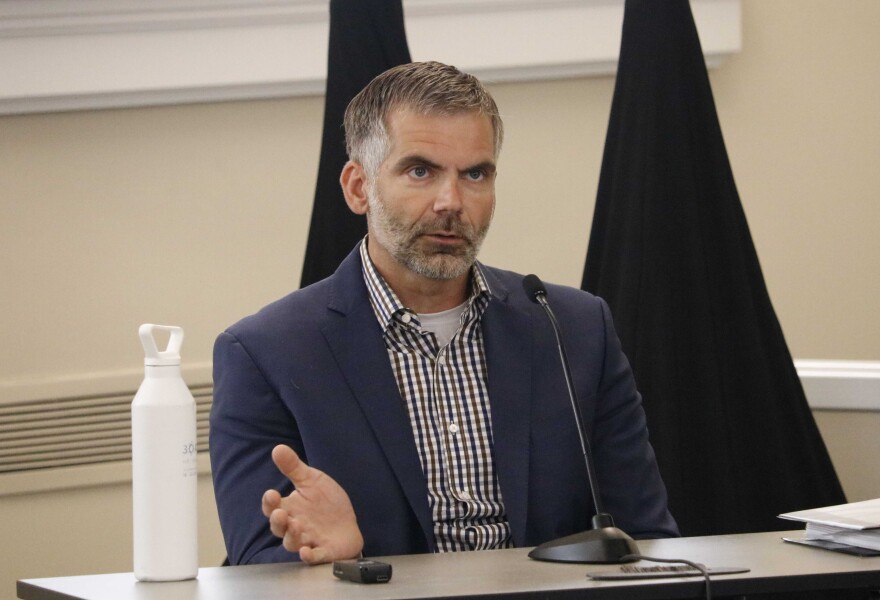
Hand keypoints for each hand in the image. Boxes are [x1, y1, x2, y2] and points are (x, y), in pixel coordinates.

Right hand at [261, 444, 363, 564]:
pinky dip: (309, 556)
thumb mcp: (312, 481)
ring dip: (292, 535)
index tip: (271, 494)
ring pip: (292, 543)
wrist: (347, 525)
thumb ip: (294, 467)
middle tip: (280, 513)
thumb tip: (277, 448)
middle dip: (277, 521)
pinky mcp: (323, 551)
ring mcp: (308, 540)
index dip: (270, 502)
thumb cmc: (325, 503)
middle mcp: (295, 526)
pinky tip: (307, 552)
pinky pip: (313, 557)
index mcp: (290, 508)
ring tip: (296, 524)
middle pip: (279, 528)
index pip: (273, 507)